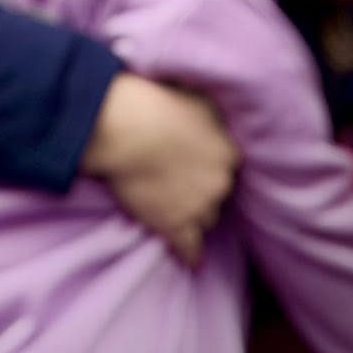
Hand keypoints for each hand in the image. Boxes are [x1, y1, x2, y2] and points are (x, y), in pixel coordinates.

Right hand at [82, 72, 238, 265]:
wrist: (125, 128)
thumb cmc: (152, 101)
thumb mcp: (192, 92)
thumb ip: (207, 106)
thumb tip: (211, 100)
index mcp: (227, 147)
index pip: (226, 161)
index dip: (207, 158)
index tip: (192, 155)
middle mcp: (219, 179)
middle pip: (217, 190)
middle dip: (201, 185)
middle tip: (177, 174)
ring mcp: (198, 205)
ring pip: (205, 216)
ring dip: (192, 211)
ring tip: (173, 204)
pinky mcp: (174, 224)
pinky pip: (189, 247)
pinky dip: (189, 253)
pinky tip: (190, 260)